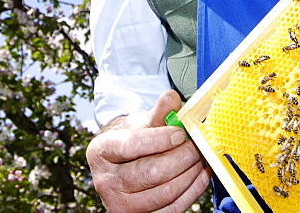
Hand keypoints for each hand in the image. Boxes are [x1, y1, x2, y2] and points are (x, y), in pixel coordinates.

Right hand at [86, 90, 210, 212]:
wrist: (126, 164)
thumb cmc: (134, 139)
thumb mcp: (141, 121)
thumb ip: (159, 111)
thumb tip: (172, 98)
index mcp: (100, 152)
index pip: (131, 146)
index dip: (159, 139)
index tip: (180, 132)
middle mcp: (105, 182)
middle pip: (150, 172)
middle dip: (180, 157)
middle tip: (195, 145)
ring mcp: (121, 205)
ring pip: (165, 193)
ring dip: (189, 174)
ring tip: (198, 157)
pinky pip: (173, 209)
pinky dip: (192, 191)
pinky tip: (199, 174)